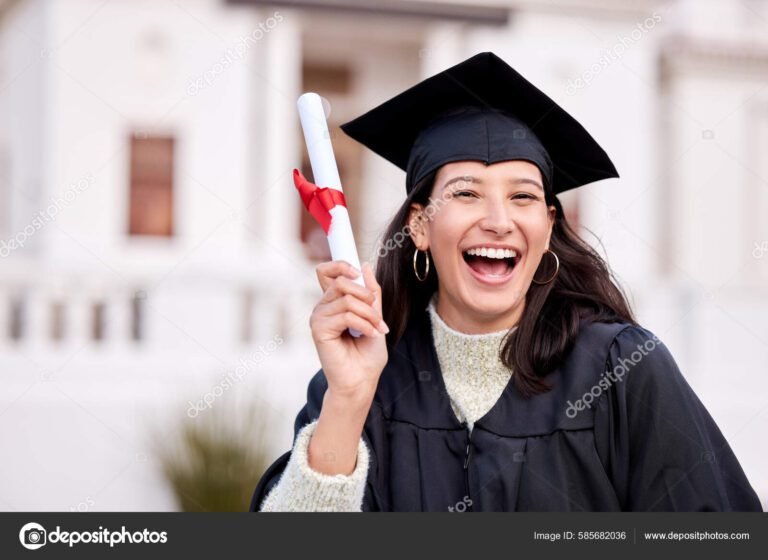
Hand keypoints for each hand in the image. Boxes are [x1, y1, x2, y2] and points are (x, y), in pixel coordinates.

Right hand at [310, 260, 388, 401]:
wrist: (363, 380)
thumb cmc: (367, 353)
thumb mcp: (375, 316)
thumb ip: (370, 292)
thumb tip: (365, 265)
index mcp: (334, 302)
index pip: (326, 271)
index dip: (340, 265)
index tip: (358, 273)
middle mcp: (323, 307)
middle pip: (340, 281)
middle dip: (366, 295)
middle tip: (377, 315)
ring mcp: (319, 318)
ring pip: (347, 299)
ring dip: (369, 314)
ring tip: (377, 328)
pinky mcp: (319, 330)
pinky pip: (346, 315)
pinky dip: (364, 324)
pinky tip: (371, 335)